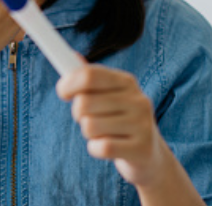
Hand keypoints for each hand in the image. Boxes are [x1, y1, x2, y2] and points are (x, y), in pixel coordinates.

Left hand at [56, 65, 166, 187]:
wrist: (149, 155)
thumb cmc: (119, 120)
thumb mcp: (109, 96)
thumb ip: (90, 79)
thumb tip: (72, 56)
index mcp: (127, 82)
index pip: (90, 75)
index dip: (69, 83)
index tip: (63, 93)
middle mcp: (138, 99)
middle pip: (84, 102)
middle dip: (78, 114)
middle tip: (86, 118)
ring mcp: (142, 124)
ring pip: (89, 126)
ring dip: (88, 133)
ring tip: (102, 133)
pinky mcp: (141, 148)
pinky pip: (101, 147)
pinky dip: (95, 149)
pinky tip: (107, 147)